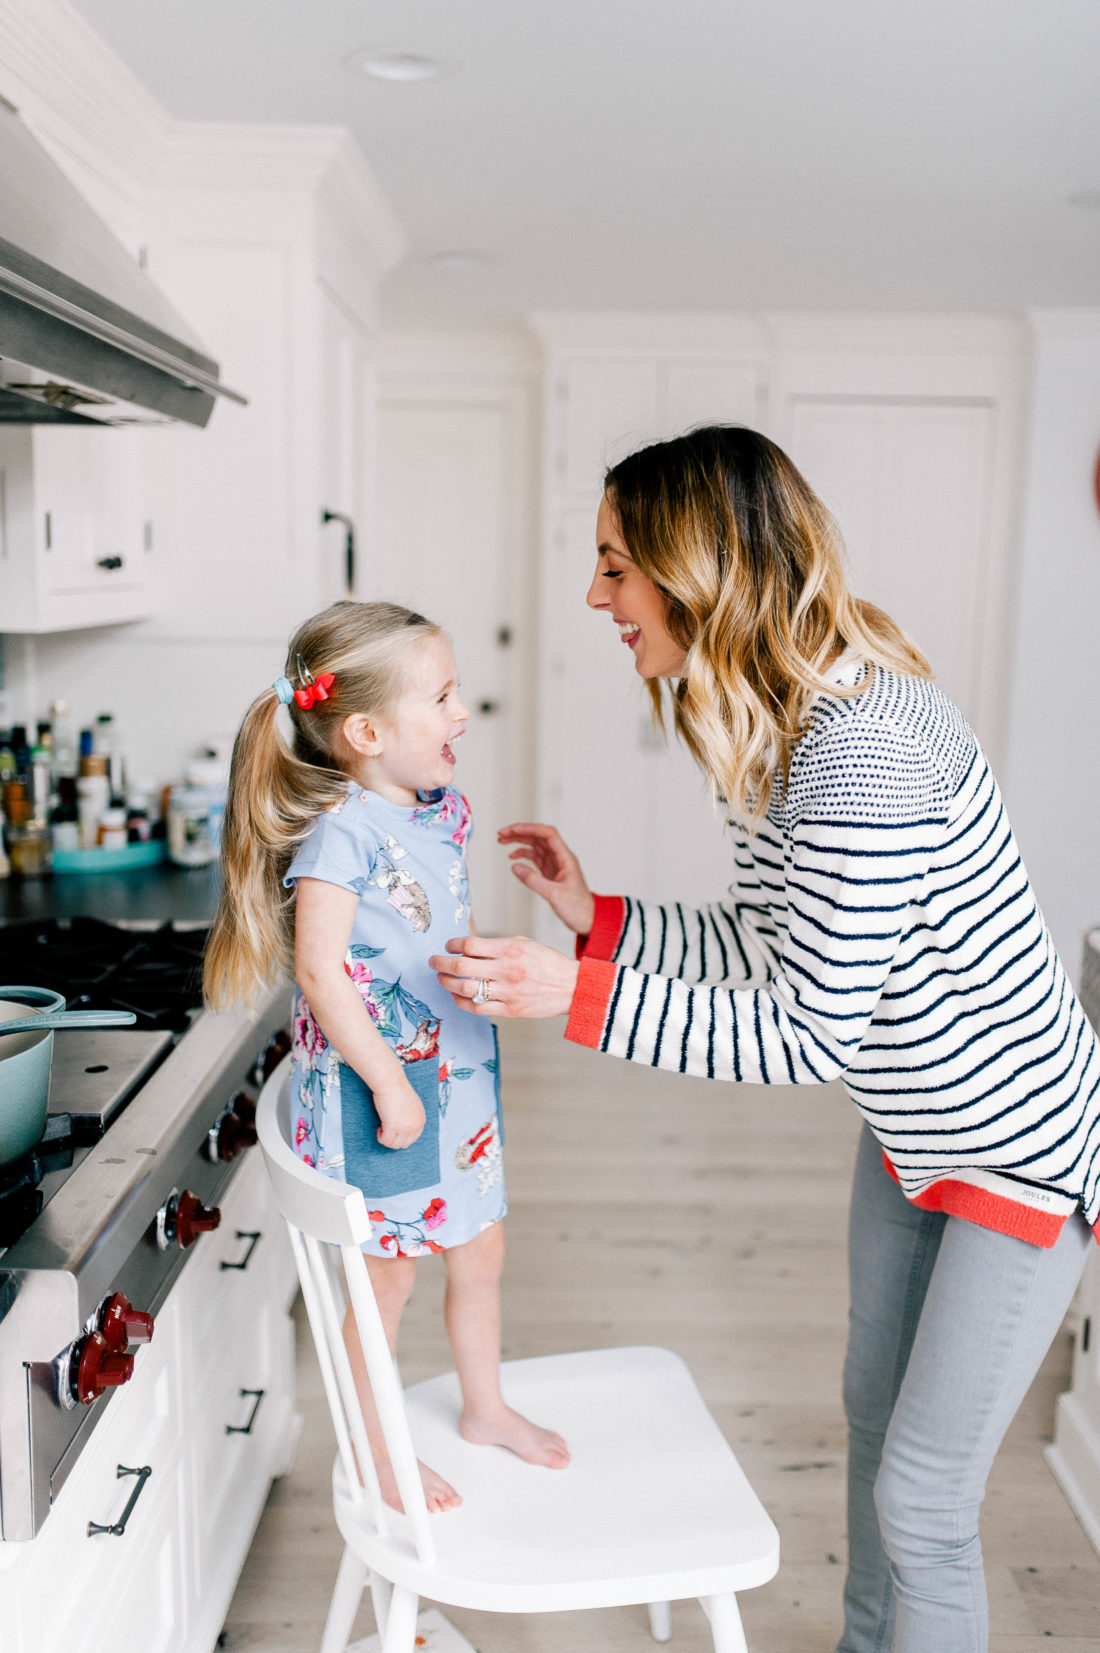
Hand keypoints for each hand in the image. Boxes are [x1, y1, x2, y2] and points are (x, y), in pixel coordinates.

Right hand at [371, 1074, 425, 1149]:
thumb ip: (410, 1117)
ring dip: (387, 1139)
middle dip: (394, 1140)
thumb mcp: (411, 1105)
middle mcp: (415, 1126)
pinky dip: (380, 1137)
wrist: (391, 1082)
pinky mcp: (392, 1127)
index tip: (394, 1132)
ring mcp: (405, 1128)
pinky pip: (385, 1141)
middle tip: (386, 1131)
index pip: (413, 1138)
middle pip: (404, 1144)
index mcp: (421, 1120)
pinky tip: (379, 1128)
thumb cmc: (398, 1089)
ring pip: (394, 1144)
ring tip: (382, 1129)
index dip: (402, 1137)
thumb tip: (402, 1128)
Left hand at [430, 934, 580, 1019]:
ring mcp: (508, 992)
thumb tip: (467, 945)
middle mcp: (507, 970)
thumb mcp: (524, 943)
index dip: (452, 944)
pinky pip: (477, 1008)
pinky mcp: (510, 1010)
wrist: (573, 987)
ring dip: (447, 983)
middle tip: (433, 962)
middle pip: (461, 967)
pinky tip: (456, 995)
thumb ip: (496, 944)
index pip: (470, 944)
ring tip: (442, 978)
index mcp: (511, 949)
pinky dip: (461, 1001)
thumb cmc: (548, 963)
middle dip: (441, 963)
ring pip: (465, 989)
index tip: (448, 946)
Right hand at [497, 821, 595, 935]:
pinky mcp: (551, 873)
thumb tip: (515, 866)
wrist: (589, 921)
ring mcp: (555, 865)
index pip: (547, 834)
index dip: (529, 829)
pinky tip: (513, 858)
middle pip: (539, 837)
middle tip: (502, 834)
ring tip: (502, 842)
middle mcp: (561, 858)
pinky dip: (523, 856)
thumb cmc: (578, 908)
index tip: (513, 830)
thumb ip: (533, 880)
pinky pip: (535, 859)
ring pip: (536, 846)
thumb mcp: (554, 895)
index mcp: (566, 858)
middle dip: (520, 833)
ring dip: (520, 842)